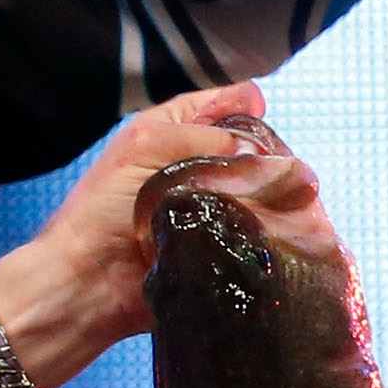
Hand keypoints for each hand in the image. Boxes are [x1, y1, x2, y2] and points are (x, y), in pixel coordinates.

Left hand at [0, 82, 264, 387]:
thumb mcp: (144, 147)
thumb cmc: (102, 208)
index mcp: (172, 132)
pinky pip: (255, 231)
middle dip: (270, 156)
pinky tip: (291, 227)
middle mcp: (194, 166)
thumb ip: (199, 137)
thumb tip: (257, 152)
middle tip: (288, 169)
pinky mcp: (219, 244)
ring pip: (259, 190)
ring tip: (297, 200)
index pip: (220, 105)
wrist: (89, 282)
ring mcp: (210, 206)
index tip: (264, 114)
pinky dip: (273, 229)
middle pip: (249, 149)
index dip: (245, 107)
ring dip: (278, 194)